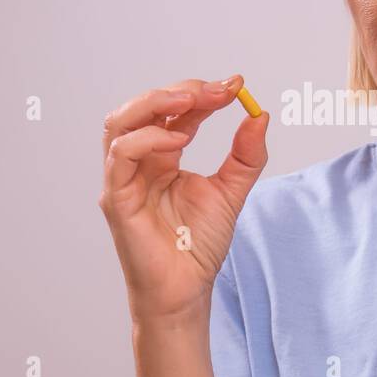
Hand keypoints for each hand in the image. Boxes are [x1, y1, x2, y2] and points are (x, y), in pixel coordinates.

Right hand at [99, 74, 268, 320]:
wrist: (186, 290)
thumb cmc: (197, 247)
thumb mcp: (231, 191)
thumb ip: (245, 156)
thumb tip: (260, 116)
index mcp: (162, 157)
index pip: (175, 112)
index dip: (203, 94)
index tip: (237, 86)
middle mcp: (138, 162)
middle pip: (143, 108)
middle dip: (182, 91)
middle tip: (219, 90)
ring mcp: (123, 178)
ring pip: (120, 122)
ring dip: (156, 103)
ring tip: (193, 100)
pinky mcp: (116, 198)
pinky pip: (121, 155)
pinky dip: (149, 139)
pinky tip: (180, 140)